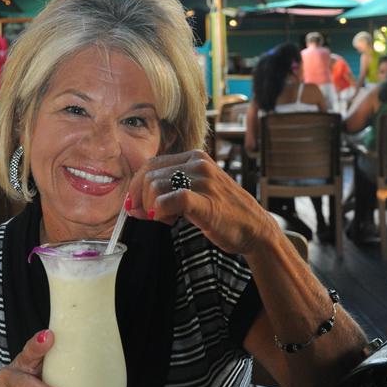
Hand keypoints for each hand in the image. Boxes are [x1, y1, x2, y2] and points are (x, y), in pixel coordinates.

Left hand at [127, 150, 276, 256]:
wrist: (254, 228)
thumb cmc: (223, 212)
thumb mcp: (195, 191)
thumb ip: (167, 190)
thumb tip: (132, 203)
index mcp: (194, 157)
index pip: (151, 164)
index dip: (135, 185)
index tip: (134, 205)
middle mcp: (198, 164)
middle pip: (149, 176)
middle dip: (140, 199)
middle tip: (146, 216)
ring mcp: (204, 181)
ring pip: (157, 186)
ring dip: (151, 207)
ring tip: (164, 219)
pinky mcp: (208, 201)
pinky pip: (174, 200)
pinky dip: (161, 211)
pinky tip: (165, 220)